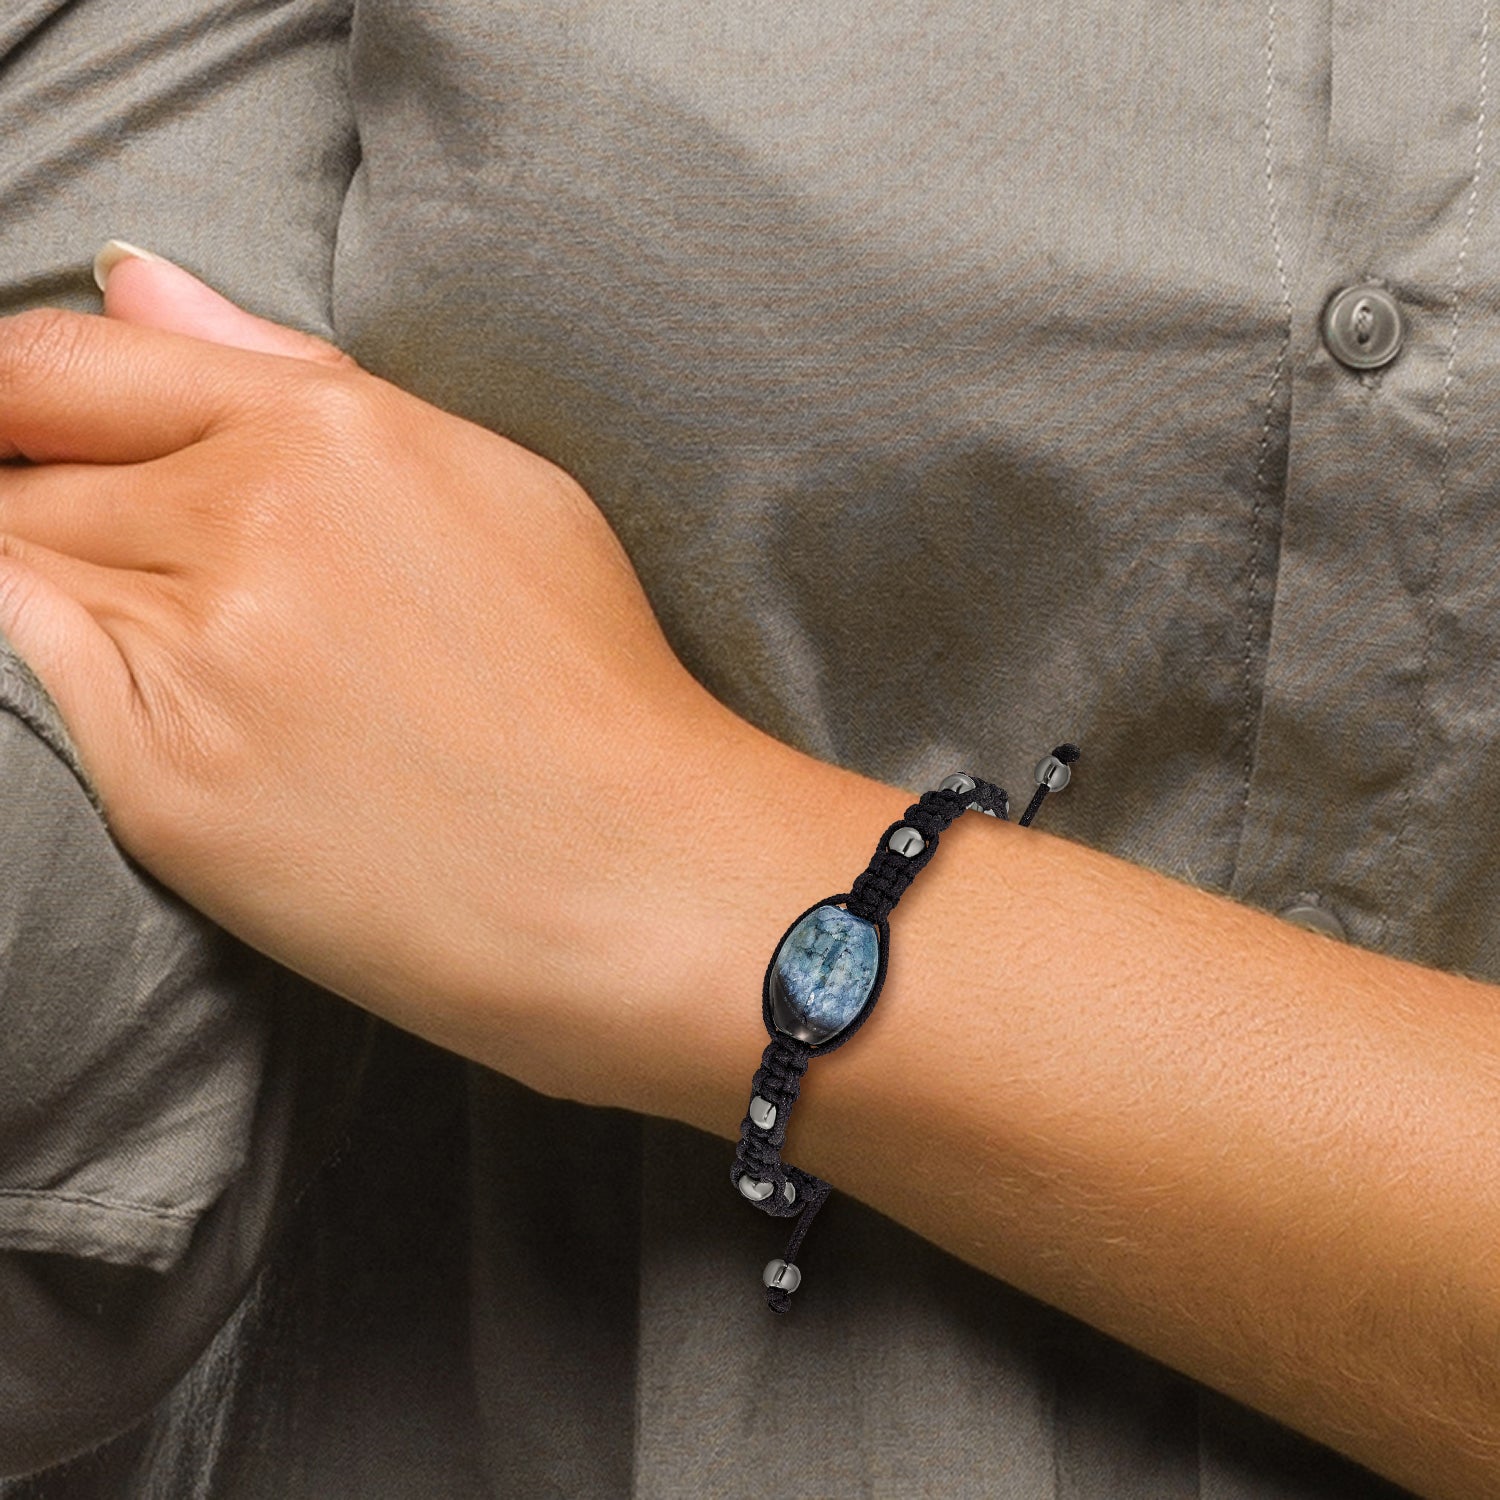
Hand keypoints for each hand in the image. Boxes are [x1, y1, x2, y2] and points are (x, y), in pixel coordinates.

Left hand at [0, 248, 752, 1107]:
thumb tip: (136, 283)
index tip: (30, 436)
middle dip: (48, 503)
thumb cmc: (593, 686)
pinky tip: (185, 713)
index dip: (17, 397)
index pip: (67, 364)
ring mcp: (198, 655)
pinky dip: (68, 676)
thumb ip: (291, 373)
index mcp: (332, 432)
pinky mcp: (164, 785)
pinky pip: (35, 684)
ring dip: (68, 595)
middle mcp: (249, 521)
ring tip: (206, 659)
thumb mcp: (492, 484)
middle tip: (159, 578)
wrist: (638, 879)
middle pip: (29, 470)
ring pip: (19, 571)